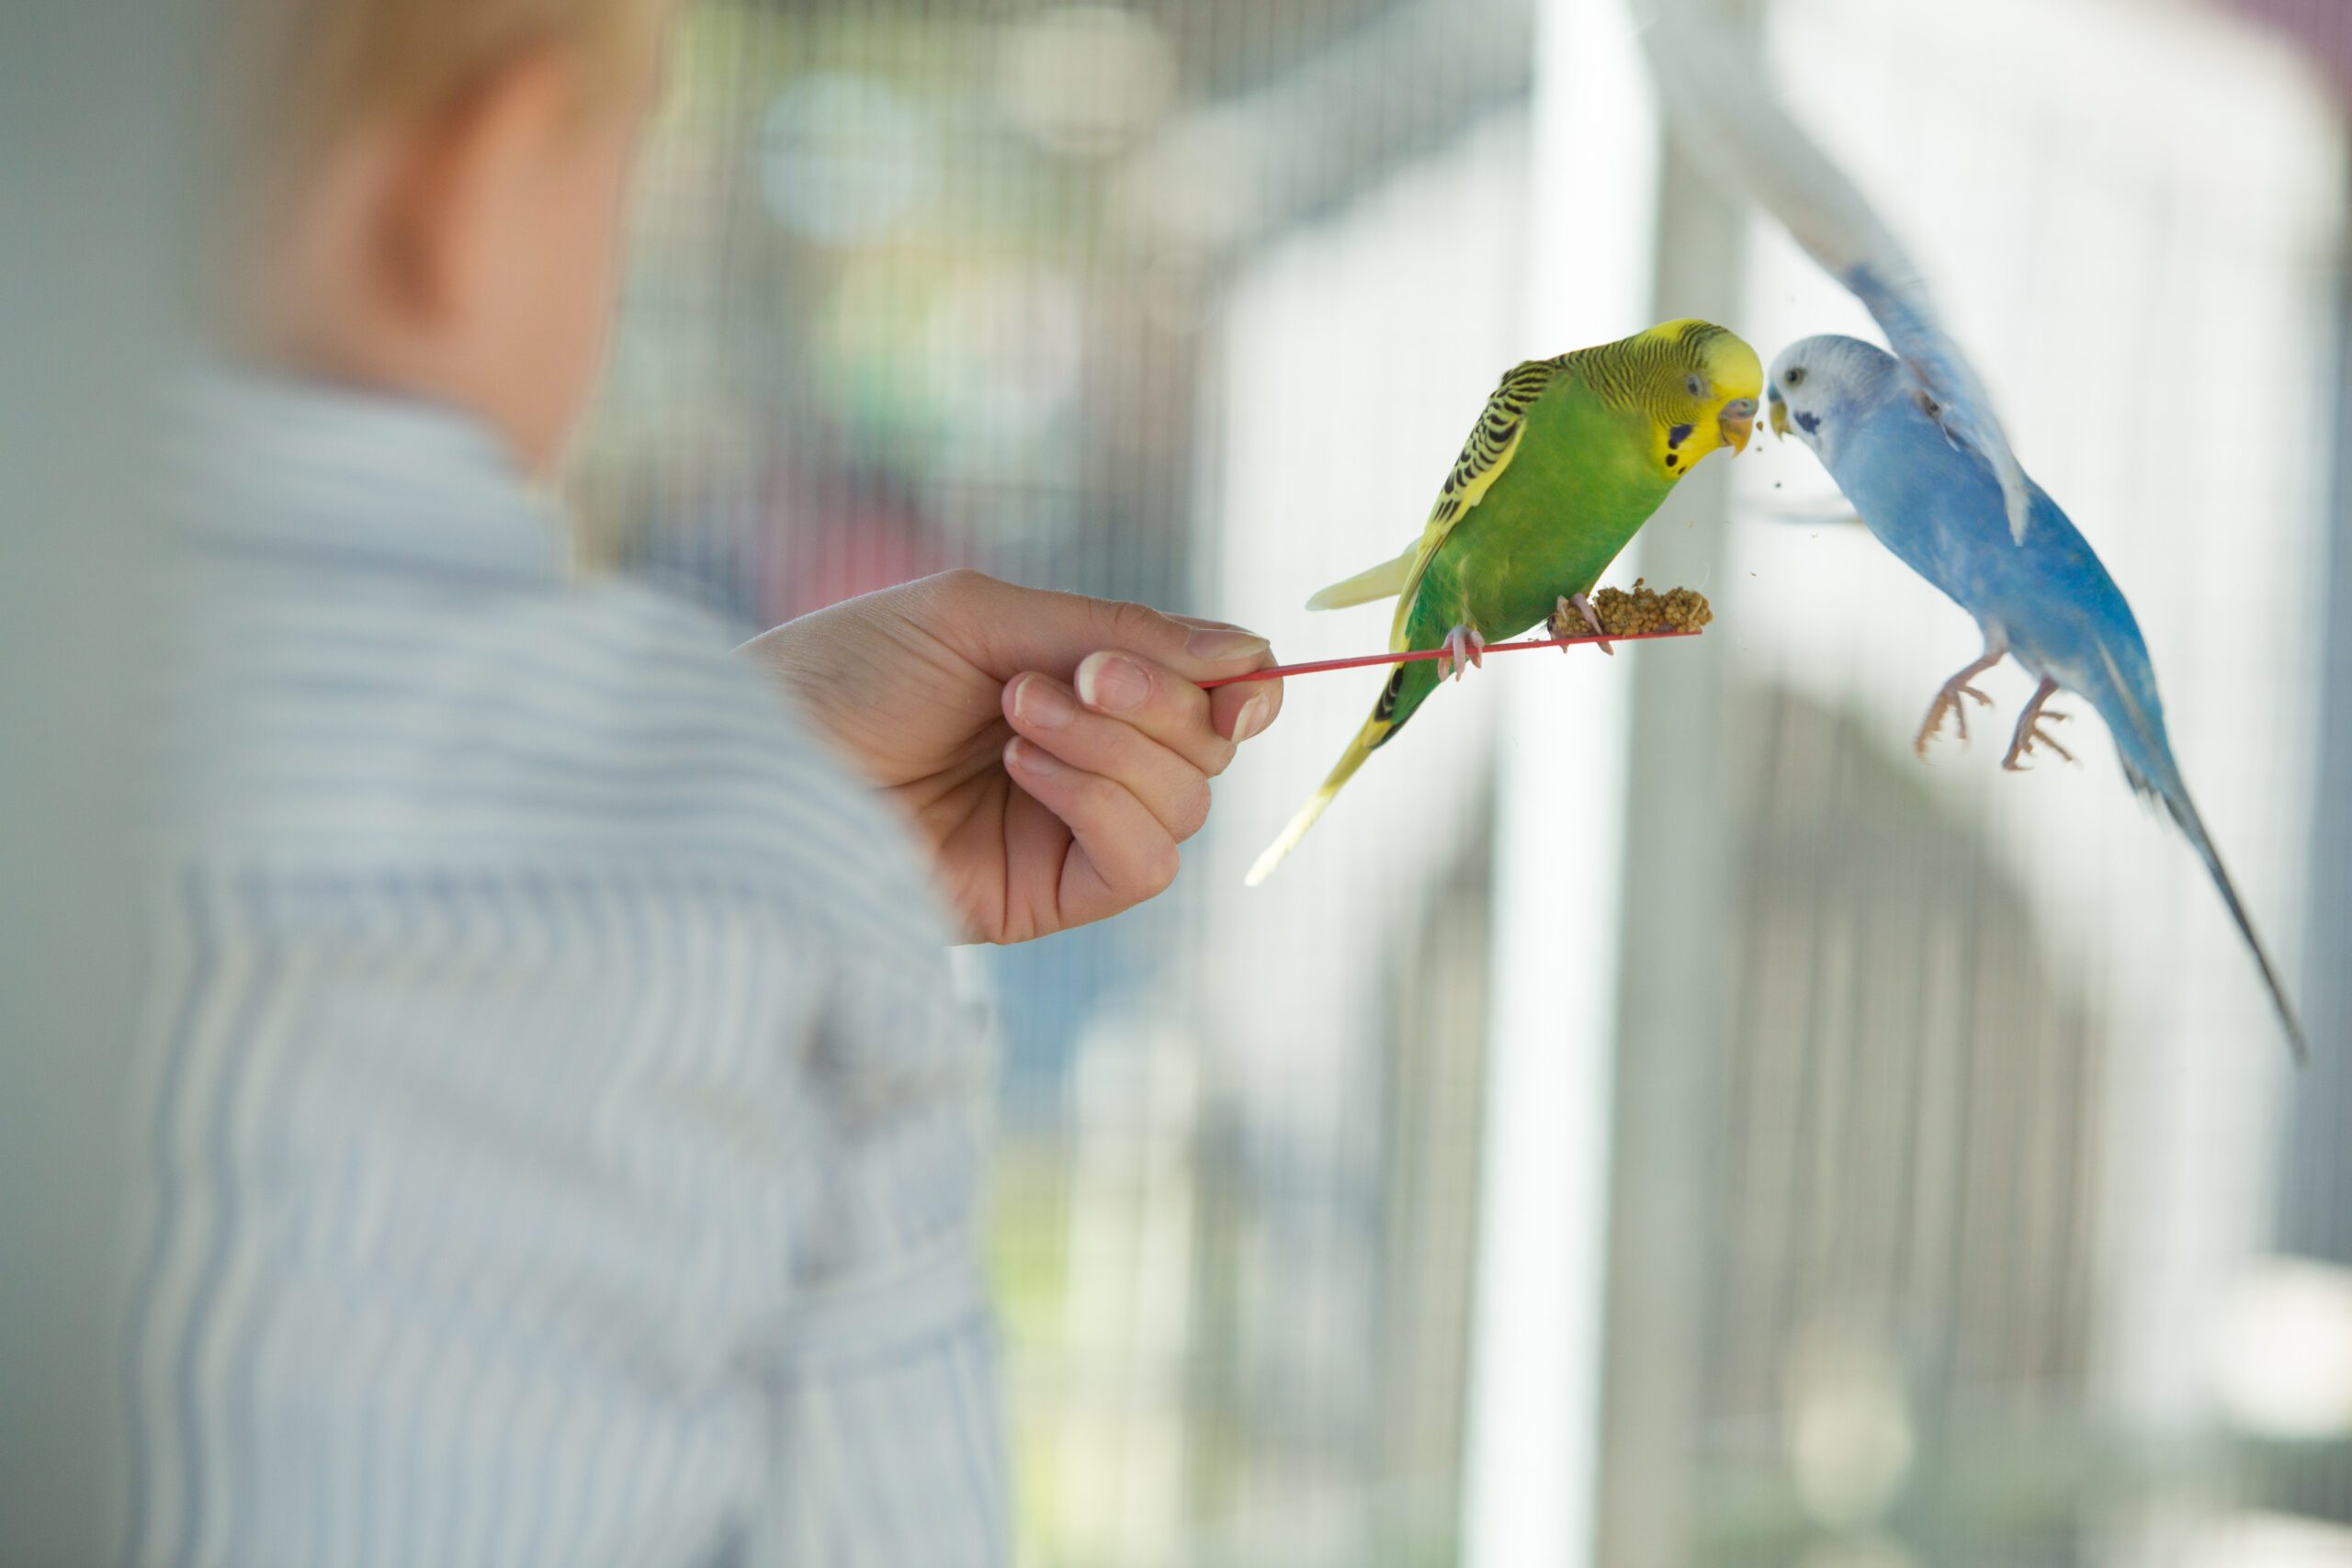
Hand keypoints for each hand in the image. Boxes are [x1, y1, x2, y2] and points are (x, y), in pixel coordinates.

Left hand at [741, 570, 1283, 943]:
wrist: (754, 755)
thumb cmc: (847, 671)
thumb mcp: (984, 617)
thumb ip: (1116, 630)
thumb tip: (1252, 659)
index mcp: (1075, 691)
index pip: (1204, 695)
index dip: (1238, 684)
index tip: (1236, 670)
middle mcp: (1082, 765)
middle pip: (1206, 750)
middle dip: (1159, 701)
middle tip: (1073, 673)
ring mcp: (1062, 837)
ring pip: (1184, 805)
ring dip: (1116, 745)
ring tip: (1013, 715)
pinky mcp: (1041, 900)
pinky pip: (1143, 864)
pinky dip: (1102, 804)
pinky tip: (1022, 768)